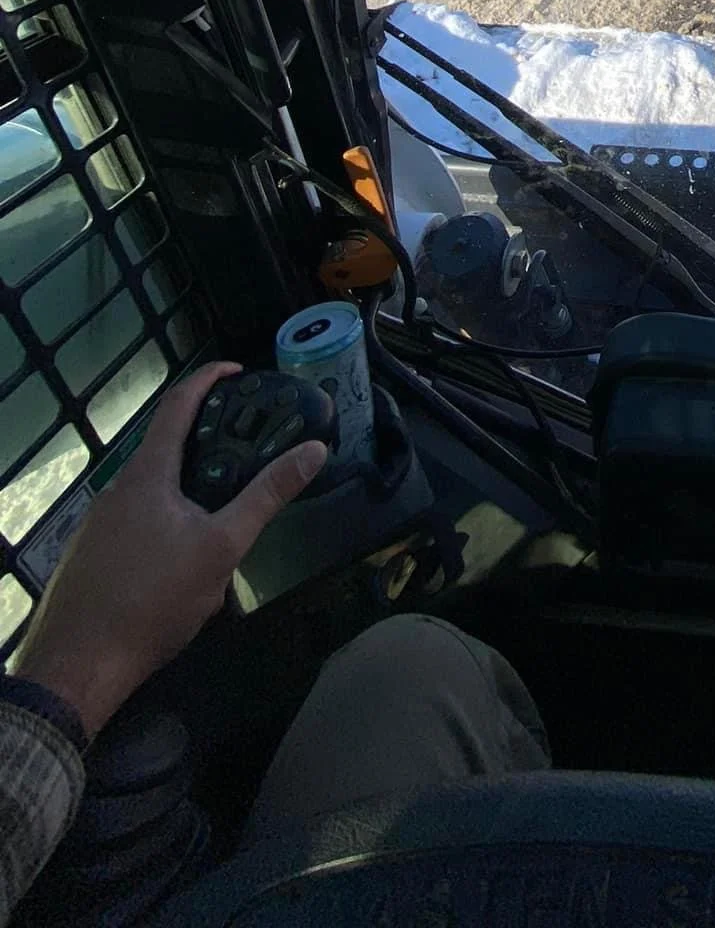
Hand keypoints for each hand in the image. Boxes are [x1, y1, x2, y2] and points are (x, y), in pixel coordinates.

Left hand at [13, 361, 325, 737]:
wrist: (79, 666)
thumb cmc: (154, 599)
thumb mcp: (223, 547)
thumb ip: (267, 495)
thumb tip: (314, 449)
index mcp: (147, 473)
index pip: (178, 404)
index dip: (209, 379)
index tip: (240, 370)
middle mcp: (117, 488)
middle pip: (166, 446)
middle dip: (208, 442)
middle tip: (250, 448)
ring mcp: (99, 522)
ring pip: (152, 488)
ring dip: (188, 486)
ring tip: (227, 508)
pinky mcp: (92, 554)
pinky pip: (137, 518)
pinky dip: (167, 516)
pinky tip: (185, 555)